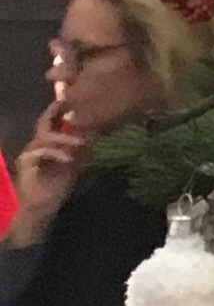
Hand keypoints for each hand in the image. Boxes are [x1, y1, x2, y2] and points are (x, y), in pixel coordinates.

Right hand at [9, 107, 91, 247]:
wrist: (42, 208)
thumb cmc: (57, 186)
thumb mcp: (75, 164)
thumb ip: (82, 149)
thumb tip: (96, 132)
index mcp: (47, 143)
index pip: (52, 121)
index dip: (60, 109)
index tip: (73, 98)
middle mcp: (36, 144)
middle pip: (44, 122)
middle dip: (56, 111)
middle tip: (69, 104)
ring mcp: (29, 153)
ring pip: (45, 136)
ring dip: (65, 138)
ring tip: (81, 142)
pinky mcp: (25, 163)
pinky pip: (41, 152)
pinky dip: (56, 153)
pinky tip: (69, 158)